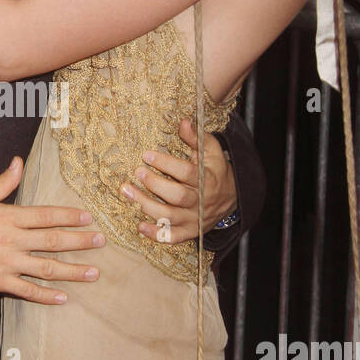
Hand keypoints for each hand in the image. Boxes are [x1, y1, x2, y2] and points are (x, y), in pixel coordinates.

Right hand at [0, 158, 104, 303]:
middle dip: (80, 242)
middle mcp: (12, 240)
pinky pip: (26, 291)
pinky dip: (45, 295)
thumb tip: (18, 161)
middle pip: (53, 241)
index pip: (46, 215)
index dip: (69, 216)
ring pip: (46, 268)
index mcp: (8, 217)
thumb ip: (2, 182)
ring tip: (93, 273)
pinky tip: (63, 297)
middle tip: (101, 242)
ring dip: (72, 271)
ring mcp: (6, 263)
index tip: (88, 218)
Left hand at [121, 120, 237, 243]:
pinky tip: (139, 226)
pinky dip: (155, 234)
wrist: (232, 198)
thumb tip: (182, 121)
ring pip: (169, 217)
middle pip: (177, 196)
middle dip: (155, 184)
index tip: (146, 155)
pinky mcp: (189, 232)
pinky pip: (172, 237)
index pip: (186, 172)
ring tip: (127, 192)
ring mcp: (194, 219)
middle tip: (137, 172)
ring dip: (146, 205)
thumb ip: (196, 138)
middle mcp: (201, 201)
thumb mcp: (211, 151)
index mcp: (208, 180)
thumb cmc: (215, 170)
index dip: (166, 164)